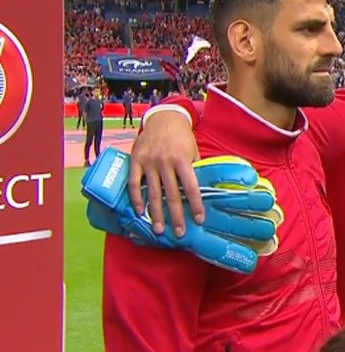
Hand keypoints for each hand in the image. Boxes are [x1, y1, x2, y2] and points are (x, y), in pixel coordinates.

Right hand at [83, 148, 283, 272]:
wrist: (162, 118)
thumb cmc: (182, 137)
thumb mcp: (193, 150)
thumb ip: (194, 169)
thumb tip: (203, 190)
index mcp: (183, 159)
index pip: (191, 187)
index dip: (195, 204)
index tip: (199, 220)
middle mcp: (165, 162)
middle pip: (171, 194)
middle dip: (176, 216)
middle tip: (179, 233)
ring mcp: (149, 162)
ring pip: (152, 193)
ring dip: (156, 214)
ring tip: (159, 229)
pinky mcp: (135, 161)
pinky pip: (134, 183)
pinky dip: (136, 199)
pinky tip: (140, 212)